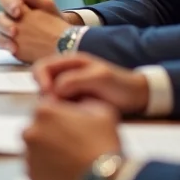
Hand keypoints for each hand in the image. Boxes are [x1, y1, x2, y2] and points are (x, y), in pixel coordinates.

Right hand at [0, 0, 70, 63]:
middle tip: (15, 29)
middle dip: (5, 22)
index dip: (8, 4)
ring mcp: (7, 31)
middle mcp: (8, 17)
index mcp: (15, 4)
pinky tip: (14, 48)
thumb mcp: (44, 4)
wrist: (63, 38)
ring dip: (3, 33)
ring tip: (15, 37)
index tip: (18, 10)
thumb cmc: (52, 18)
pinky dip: (4, 45)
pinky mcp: (8, 44)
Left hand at [23, 98, 122, 179]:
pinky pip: (36, 168)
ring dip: (47, 150)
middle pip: (38, 127)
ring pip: (35, 148)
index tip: (70, 121)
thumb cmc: (103, 144)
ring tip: (68, 157)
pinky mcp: (32, 175)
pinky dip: (46, 168)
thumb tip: (78, 103)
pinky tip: (63, 170)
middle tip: (71, 141)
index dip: (60, 113)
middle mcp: (30, 132)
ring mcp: (29, 155)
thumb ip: (83, 101)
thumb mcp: (101, 110)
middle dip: (51, 131)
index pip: (46, 106)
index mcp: (44, 112)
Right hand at [32, 52, 149, 113]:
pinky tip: (72, 117)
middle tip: (58, 107)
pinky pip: (59, 107)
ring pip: (49, 97)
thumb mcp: (99, 78)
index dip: (41, 79)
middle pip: (42, 83)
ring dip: (53, 105)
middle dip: (46, 95)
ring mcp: (69, 89)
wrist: (138, 98)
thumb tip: (54, 90)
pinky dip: (61, 112)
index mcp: (71, 62)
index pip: (42, 67)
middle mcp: (66, 73)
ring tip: (69, 112)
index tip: (49, 94)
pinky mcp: (74, 103)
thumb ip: (75, 80)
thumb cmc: (121, 85)